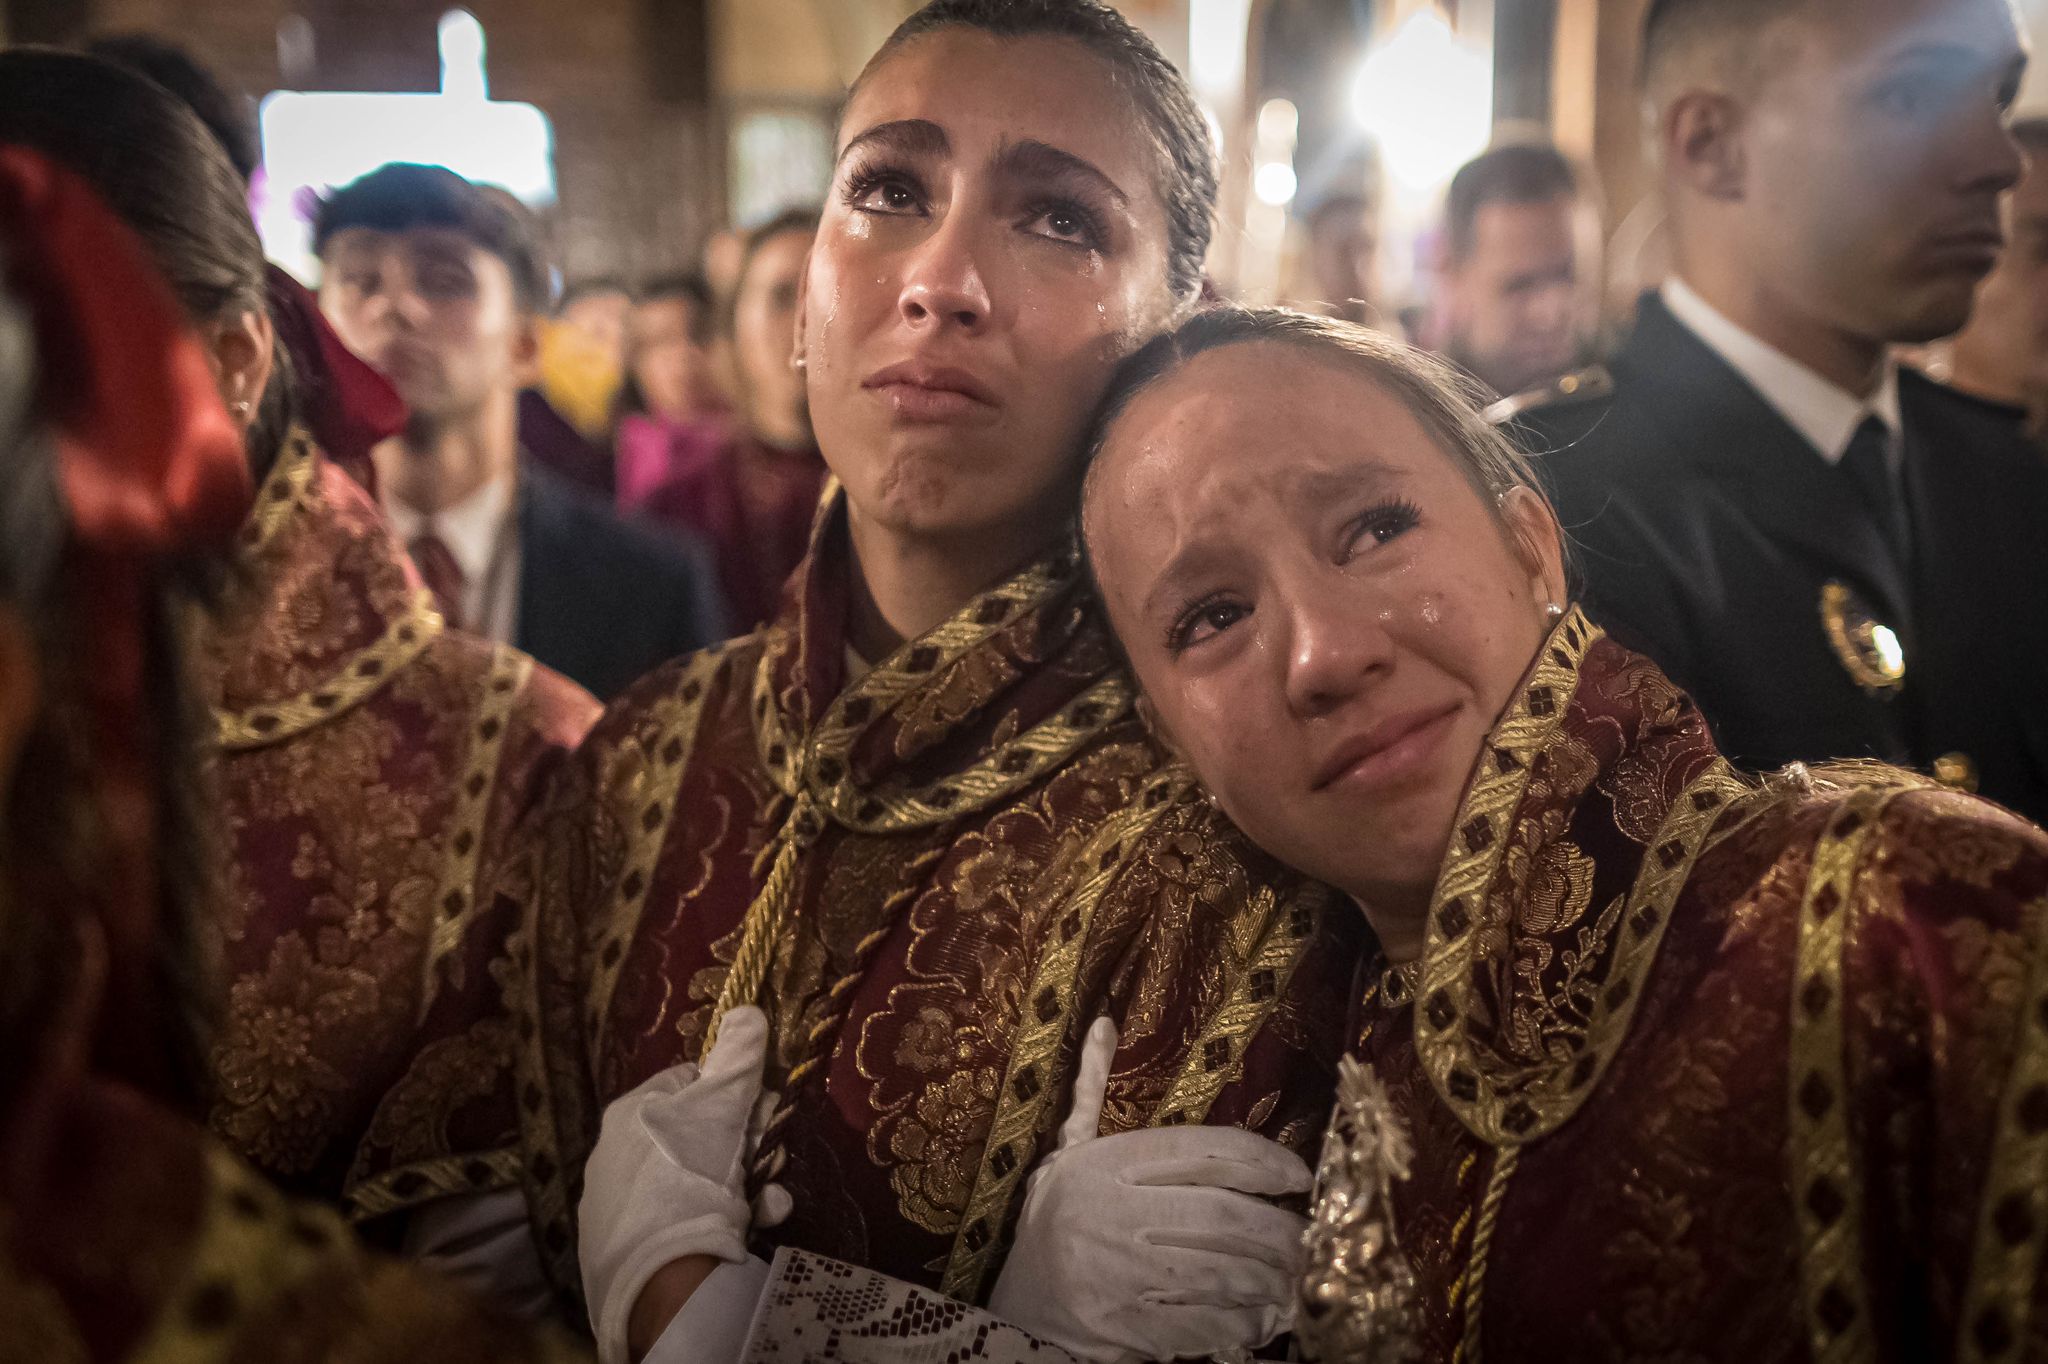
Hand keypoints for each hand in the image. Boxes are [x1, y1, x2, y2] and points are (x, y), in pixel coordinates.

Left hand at [578, 1006, 791, 1363]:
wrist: (663, 1276)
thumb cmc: (692, 1174)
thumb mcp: (722, 1107)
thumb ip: (738, 1059)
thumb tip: (747, 1007)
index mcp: (629, 1112)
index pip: (688, 1084)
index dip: (733, 1096)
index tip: (761, 1115)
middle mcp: (611, 1155)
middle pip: (695, 1136)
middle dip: (743, 1148)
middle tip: (771, 1162)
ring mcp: (613, 1208)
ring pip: (693, 1184)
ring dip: (740, 1188)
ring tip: (768, 1204)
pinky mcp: (620, 1254)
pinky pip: (679, 1226)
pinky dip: (713, 1225)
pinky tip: (741, 1234)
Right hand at [989, 1016, 1310, 1362]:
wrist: (1017, 1306)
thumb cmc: (1056, 1221)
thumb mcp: (1069, 1153)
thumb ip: (1092, 1095)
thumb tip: (1104, 1023)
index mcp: (1104, 1166)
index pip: (1199, 1150)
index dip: (1260, 1160)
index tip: (1299, 1175)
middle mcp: (1111, 1214)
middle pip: (1220, 1216)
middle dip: (1278, 1229)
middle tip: (1312, 1236)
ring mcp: (1117, 1273)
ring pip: (1218, 1272)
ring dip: (1269, 1278)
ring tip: (1297, 1277)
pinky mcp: (1123, 1327)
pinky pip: (1200, 1325)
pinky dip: (1240, 1323)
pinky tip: (1261, 1319)